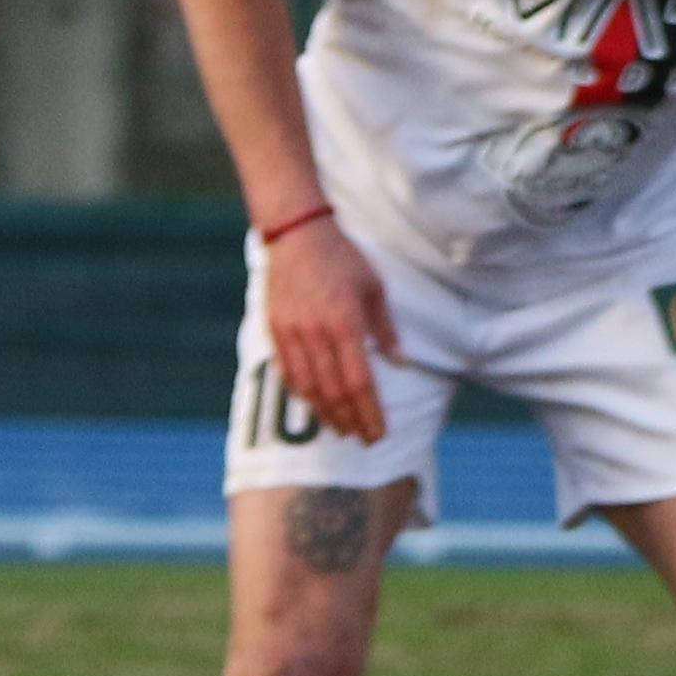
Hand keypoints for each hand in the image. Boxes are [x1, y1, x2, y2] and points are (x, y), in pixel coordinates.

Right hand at [258, 214, 403, 446]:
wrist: (296, 235)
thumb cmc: (343, 259)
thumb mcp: (375, 288)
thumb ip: (386, 329)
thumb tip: (401, 363)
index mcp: (345, 323)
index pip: (360, 381)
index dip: (370, 411)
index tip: (379, 432)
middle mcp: (316, 333)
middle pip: (334, 391)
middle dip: (351, 420)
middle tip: (364, 439)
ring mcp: (291, 334)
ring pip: (309, 387)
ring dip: (326, 413)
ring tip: (343, 429)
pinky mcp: (274, 331)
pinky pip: (288, 372)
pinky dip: (303, 393)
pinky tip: (315, 405)